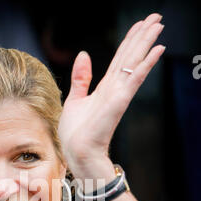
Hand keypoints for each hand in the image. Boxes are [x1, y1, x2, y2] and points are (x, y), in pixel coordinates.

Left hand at [58, 13, 164, 178]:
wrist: (77, 151)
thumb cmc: (76, 132)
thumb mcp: (75, 99)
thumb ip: (81, 78)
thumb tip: (83, 54)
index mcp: (105, 87)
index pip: (120, 58)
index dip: (130, 40)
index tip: (139, 25)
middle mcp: (115, 88)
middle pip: (131, 56)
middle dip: (142, 36)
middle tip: (156, 17)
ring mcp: (119, 94)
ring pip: (134, 62)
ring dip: (146, 43)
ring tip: (158, 24)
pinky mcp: (119, 102)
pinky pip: (134, 79)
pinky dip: (146, 64)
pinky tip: (157, 50)